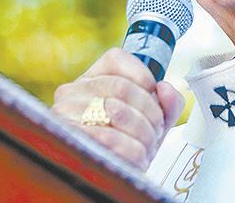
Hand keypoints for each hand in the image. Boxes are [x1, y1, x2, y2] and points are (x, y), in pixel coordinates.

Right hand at [51, 48, 184, 169]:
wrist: (111, 177)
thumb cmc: (131, 142)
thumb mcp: (155, 119)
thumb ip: (169, 101)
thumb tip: (164, 88)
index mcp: (92, 78)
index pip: (116, 58)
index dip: (144, 77)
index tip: (154, 98)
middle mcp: (73, 91)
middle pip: (122, 87)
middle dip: (150, 112)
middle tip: (156, 131)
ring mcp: (65, 113)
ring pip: (116, 111)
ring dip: (142, 133)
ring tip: (147, 147)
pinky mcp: (66, 138)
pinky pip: (107, 138)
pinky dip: (131, 150)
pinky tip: (135, 158)